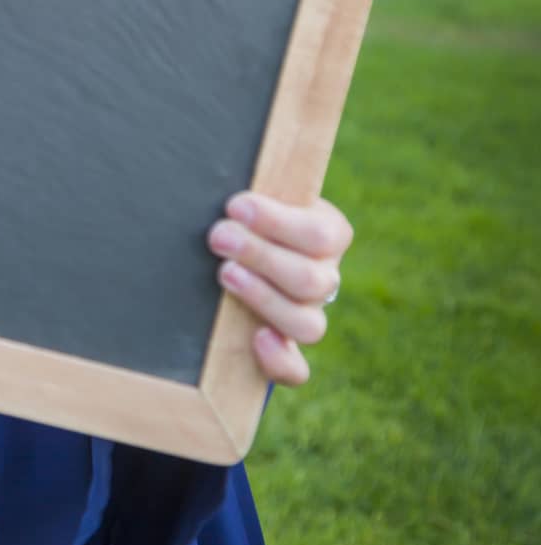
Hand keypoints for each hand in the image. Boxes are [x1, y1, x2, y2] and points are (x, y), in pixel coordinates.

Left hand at [206, 192, 352, 387]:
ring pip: (308, 324)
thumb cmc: (244, 211)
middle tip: (218, 236)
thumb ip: (252, 193)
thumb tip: (220, 174)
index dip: (278, 223)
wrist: (234, 242)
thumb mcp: (257, 194)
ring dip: (263, 298)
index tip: (235, 205)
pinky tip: (256, 338)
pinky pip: (296, 370)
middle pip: (312, 280)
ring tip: (224, 273)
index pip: (322, 234)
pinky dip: (278, 360)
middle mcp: (324, 277)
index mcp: (327, 233)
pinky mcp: (286, 348)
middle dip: (260, 256)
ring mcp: (308, 314)